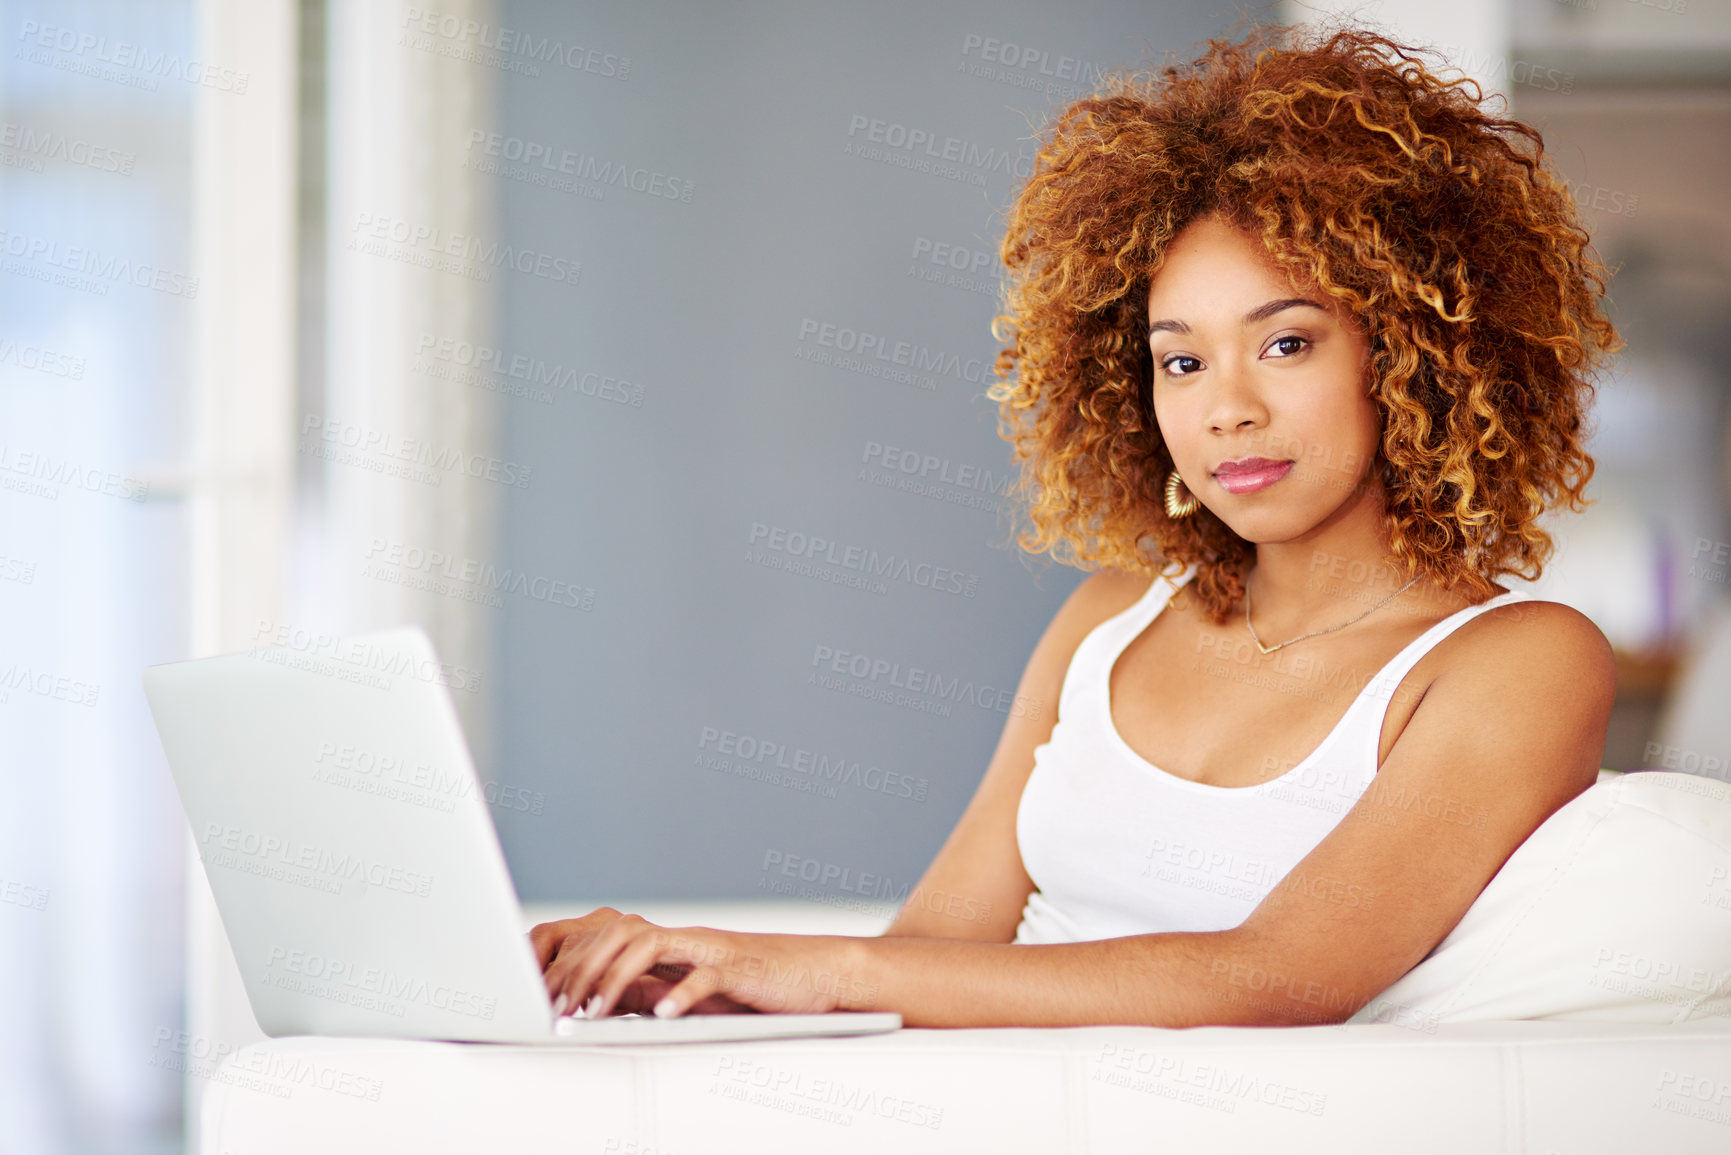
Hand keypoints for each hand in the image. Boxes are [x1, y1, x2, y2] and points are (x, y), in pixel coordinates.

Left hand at [529, 907, 862, 1018]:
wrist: (819, 973)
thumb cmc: (759, 985)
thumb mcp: (696, 989)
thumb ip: (656, 989)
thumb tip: (609, 1000)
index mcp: (672, 944)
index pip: (609, 937)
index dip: (574, 962)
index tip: (550, 996)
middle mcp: (687, 939)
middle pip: (619, 932)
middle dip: (583, 968)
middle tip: (562, 1006)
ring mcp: (712, 950)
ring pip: (651, 944)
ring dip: (617, 977)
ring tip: (596, 1009)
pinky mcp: (740, 969)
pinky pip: (706, 975)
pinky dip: (682, 995)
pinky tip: (664, 1015)